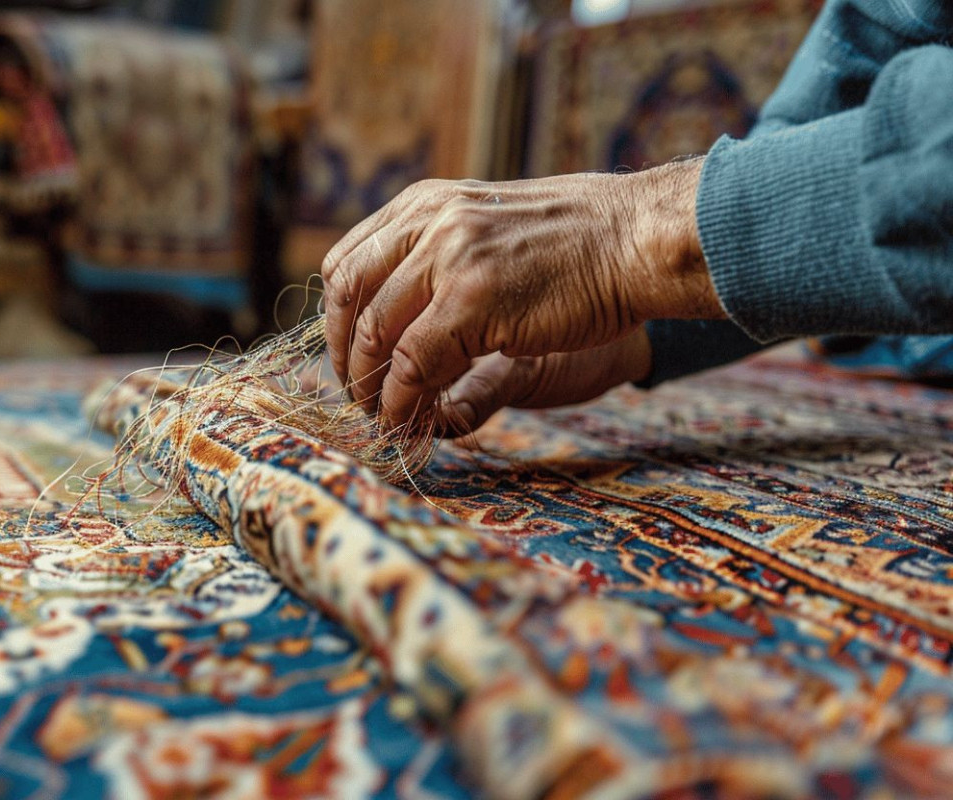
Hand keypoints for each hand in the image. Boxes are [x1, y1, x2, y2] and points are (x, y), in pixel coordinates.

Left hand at [322, 159, 721, 430]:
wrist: (640, 237)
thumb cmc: (582, 241)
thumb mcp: (492, 229)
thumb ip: (444, 257)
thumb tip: (396, 312)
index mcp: (427, 202)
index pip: (346, 260)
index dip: (336, 318)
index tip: (349, 356)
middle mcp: (428, 220)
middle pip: (346, 295)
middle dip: (342, 355)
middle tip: (359, 395)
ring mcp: (447, 257)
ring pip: (373, 334)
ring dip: (371, 387)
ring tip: (385, 418)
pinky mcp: (472, 300)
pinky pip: (413, 363)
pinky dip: (403, 401)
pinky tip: (413, 421)